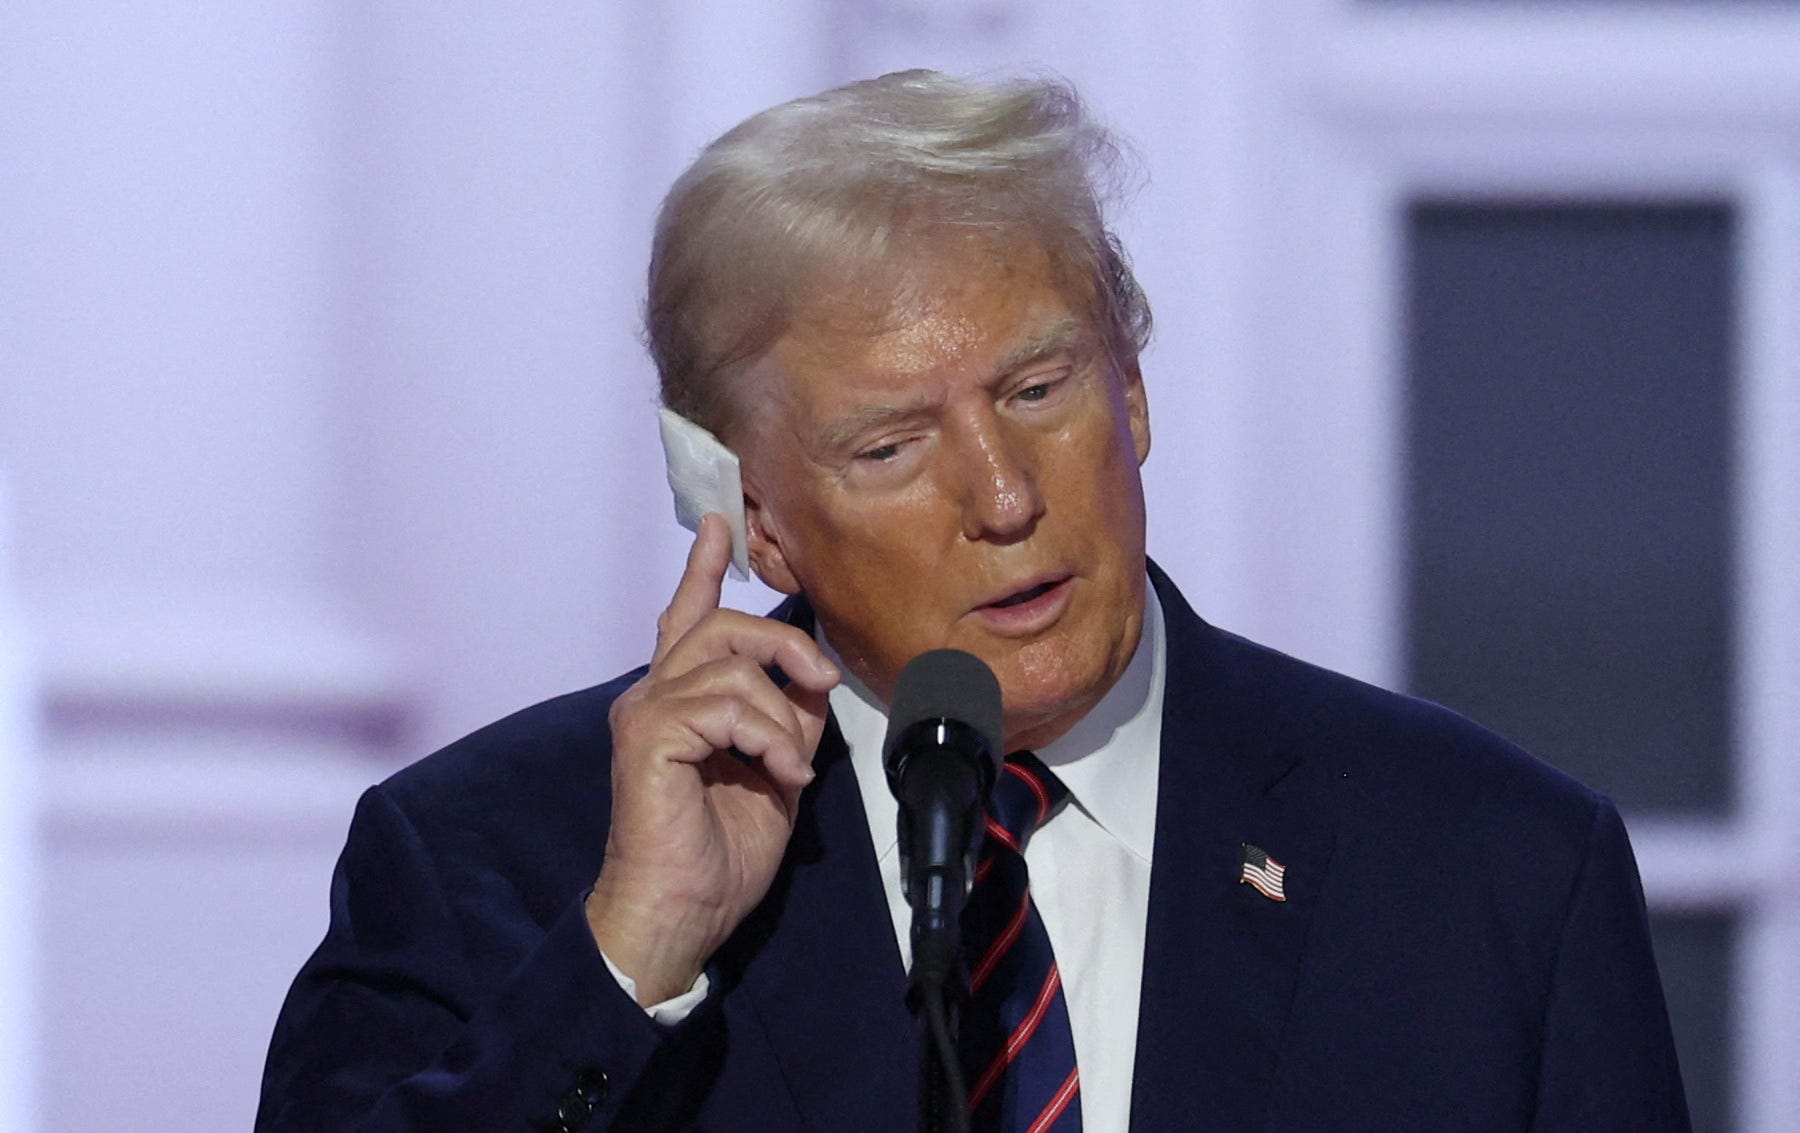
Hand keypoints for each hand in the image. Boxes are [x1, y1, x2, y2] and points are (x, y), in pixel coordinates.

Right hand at [586, 514, 839, 1003]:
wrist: (681, 912)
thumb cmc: (718, 855)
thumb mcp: (773, 773)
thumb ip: (787, 721)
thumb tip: (813, 682)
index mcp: (679, 701)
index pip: (688, 618)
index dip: (704, 568)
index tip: (720, 522)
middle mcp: (653, 695)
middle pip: (722, 624)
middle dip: (785, 644)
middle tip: (821, 682)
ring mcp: (645, 712)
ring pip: (731, 662)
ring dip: (782, 716)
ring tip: (791, 766)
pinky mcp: (649, 736)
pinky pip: (726, 704)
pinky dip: (768, 737)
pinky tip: (778, 775)